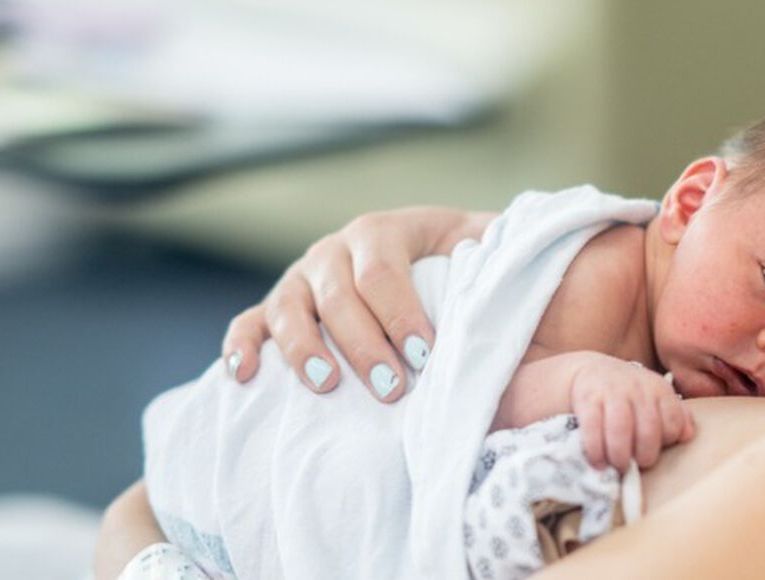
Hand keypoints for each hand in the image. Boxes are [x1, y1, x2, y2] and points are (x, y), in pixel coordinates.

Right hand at [221, 207, 492, 402]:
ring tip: (326, 385)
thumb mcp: (480, 243)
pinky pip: (249, 323)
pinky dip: (240, 346)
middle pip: (337, 296)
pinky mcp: (276, 309)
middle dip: (364, 344)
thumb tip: (523, 250)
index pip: (383, 271)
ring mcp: (300, 279)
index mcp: (383, 231)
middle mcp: (333, 251)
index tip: (426, 355)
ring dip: (303, 349)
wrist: (418, 260)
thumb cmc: (456, 262)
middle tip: (392, 388)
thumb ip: (498, 245)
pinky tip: (243, 376)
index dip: (401, 314)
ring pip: (289, 308)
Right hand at [570, 360, 695, 469]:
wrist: (593, 373)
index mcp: (659, 389)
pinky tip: (598, 462)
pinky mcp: (588, 400)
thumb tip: (688, 436)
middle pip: (649, 429)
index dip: (666, 442)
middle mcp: (638, 388)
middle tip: (637, 465)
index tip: (656, 450)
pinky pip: (593, 429)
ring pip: (621, 429)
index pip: (673, 421)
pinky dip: (596, 450)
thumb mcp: (656, 398)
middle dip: (645, 455)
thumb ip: (676, 416)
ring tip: (618, 466)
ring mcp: (612, 392)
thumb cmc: (630, 395)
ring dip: (620, 455)